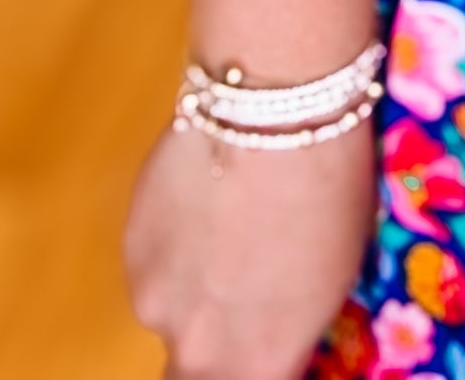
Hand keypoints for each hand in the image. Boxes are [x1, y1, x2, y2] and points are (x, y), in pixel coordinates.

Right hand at [124, 115, 374, 379]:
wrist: (270, 111)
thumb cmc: (328, 190)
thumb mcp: (333, 276)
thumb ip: (287, 327)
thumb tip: (274, 334)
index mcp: (260, 362)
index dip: (263, 362)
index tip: (271, 340)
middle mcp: (198, 350)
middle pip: (196, 372)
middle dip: (216, 346)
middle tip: (241, 297)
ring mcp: (155, 302)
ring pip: (172, 312)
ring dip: (195, 288)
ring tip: (229, 227)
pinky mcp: (130, 251)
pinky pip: (155, 266)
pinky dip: (175, 247)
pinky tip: (204, 201)